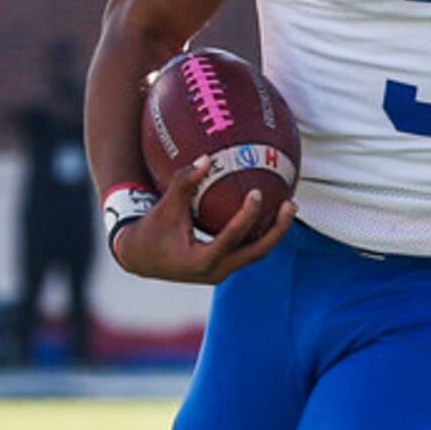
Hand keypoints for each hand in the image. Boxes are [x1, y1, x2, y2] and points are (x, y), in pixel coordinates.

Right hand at [111, 159, 291, 284]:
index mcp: (201, 261)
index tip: (257, 193)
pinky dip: (261, 233)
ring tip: (288, 207)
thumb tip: (207, 158)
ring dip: (274, 232)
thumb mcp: (165, 208)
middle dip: (277, 230)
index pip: (231, 238)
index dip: (247, 216)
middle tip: (289, 204)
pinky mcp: (225, 267)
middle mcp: (216, 271)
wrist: (140, 258)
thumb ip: (184, 184)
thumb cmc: (151, 231)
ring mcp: (223, 271)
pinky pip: (249, 249)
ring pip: (256, 252)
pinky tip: (270, 212)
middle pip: (257, 252)